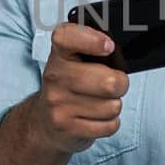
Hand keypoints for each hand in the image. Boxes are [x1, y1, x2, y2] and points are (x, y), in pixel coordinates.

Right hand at [32, 23, 130, 155]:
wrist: (44, 122)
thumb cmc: (71, 85)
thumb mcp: (74, 61)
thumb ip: (94, 50)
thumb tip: (118, 51)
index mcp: (59, 53)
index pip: (67, 37)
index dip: (91, 39)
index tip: (109, 46)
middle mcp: (55, 76)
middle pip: (109, 82)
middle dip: (120, 84)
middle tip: (114, 84)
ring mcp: (58, 103)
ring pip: (112, 106)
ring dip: (113, 106)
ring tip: (100, 103)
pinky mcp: (66, 127)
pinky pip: (109, 125)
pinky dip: (110, 124)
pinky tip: (95, 118)